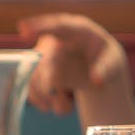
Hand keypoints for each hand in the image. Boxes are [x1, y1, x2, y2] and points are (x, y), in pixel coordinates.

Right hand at [17, 13, 134, 125]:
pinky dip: (42, 102)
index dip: (38, 26)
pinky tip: (59, 107)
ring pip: (35, 77)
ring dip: (48, 97)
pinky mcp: (40, 72)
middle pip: (43, 60)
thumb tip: (96, 81)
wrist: (98, 66)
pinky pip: (32, 88)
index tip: (22, 29)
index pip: (57, 26)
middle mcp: (56, 40)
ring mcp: (45, 56)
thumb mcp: (112, 62)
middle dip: (49, 83)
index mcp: (76, 30)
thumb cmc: (105, 58)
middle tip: (62, 101)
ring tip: (68, 107)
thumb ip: (105, 69)